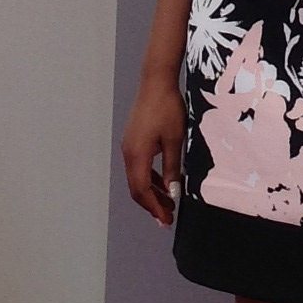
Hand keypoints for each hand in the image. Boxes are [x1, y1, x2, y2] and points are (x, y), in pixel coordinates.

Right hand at [122, 76, 185, 225]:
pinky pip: (139, 167)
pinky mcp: (133, 140)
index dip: (154, 208)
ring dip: (151, 193)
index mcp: (137, 155)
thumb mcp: (174, 141)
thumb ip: (172, 168)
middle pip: (136, 188)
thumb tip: (172, 192)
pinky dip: (150, 179)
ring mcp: (129, 146)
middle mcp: (128, 153)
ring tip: (168, 204)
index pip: (142, 190)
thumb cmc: (167, 108)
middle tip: (166, 219)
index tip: (165, 220)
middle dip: (152, 205)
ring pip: (137, 178)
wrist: (156, 82)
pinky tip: (163, 183)